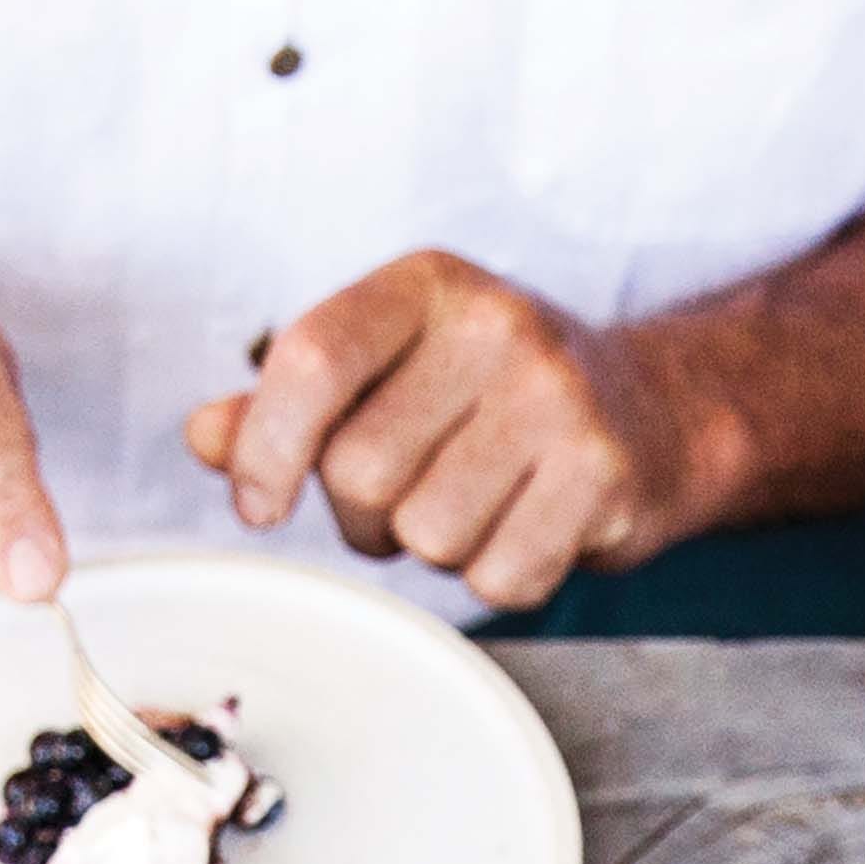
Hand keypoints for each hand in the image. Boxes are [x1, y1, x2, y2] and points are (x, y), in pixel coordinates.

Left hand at [188, 251, 699, 612]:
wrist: (660, 410)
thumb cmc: (495, 393)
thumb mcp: (393, 368)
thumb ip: (290, 402)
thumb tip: (204, 436)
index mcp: (425, 285)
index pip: (311, 361)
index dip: (265, 448)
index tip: (259, 504)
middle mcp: (496, 325)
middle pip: (360, 473)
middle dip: (366, 515)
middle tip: (414, 491)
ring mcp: (558, 398)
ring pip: (427, 537)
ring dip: (435, 549)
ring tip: (479, 501)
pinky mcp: (604, 474)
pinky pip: (499, 578)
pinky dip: (500, 577)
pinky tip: (528, 526)